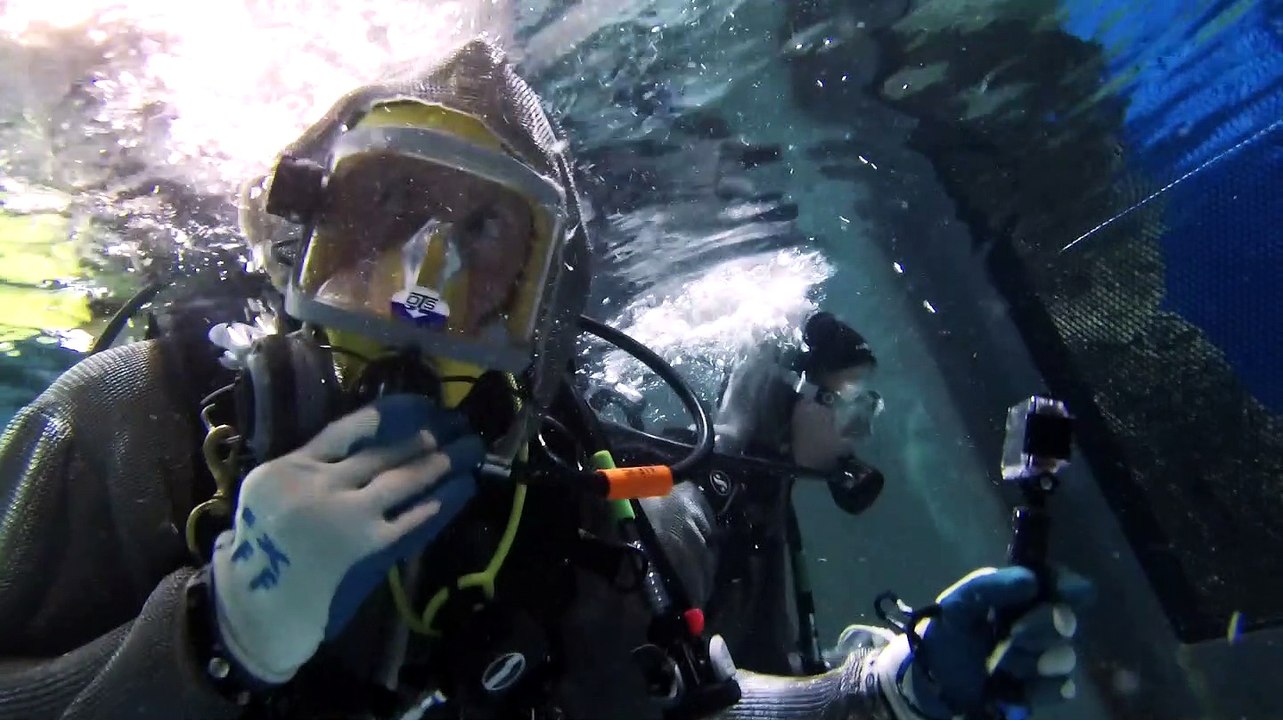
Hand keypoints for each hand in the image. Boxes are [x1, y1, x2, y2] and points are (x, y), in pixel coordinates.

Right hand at [210, 394, 483, 683]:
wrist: (257, 610)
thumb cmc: (264, 547)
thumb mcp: (271, 494)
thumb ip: (313, 465)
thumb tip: (375, 438)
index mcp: (292, 467)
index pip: (352, 426)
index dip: (398, 412)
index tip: (427, 403)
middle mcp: (320, 487)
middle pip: (387, 451)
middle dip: (430, 433)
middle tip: (461, 421)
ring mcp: (348, 520)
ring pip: (406, 479)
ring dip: (445, 461)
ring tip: (472, 448)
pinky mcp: (369, 553)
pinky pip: (415, 520)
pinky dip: (443, 502)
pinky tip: (464, 487)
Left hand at [899, 566, 1093, 718]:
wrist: (938, 680)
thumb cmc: (950, 633)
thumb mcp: (959, 604)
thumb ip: (991, 587)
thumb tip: (1032, 581)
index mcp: (1022, 595)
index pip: (1059, 584)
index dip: (1067, 588)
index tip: (1062, 597)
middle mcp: (1041, 622)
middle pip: (1065, 621)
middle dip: (1036, 629)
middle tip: (1011, 634)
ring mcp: (1046, 656)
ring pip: (1064, 656)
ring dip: (1031, 662)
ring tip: (1001, 665)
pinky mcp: (1046, 687)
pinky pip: (1061, 687)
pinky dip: (1038, 688)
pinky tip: (1015, 686)